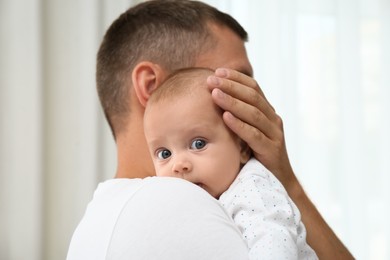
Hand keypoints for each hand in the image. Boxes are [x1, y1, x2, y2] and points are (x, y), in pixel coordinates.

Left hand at [207, 68, 296, 188]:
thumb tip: (215, 99)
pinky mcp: (272, 150)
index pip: (253, 88)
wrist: (278, 181)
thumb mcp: (249, 132)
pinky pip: (254, 135)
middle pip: (252, 97)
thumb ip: (239, 116)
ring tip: (215, 93)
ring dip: (232, 101)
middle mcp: (273, 120)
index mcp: (268, 112)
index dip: (236, 78)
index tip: (218, 71)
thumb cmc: (257, 155)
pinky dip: (239, 125)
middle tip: (212, 79)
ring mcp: (274, 134)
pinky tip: (225, 117)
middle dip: (231, 86)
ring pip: (253, 113)